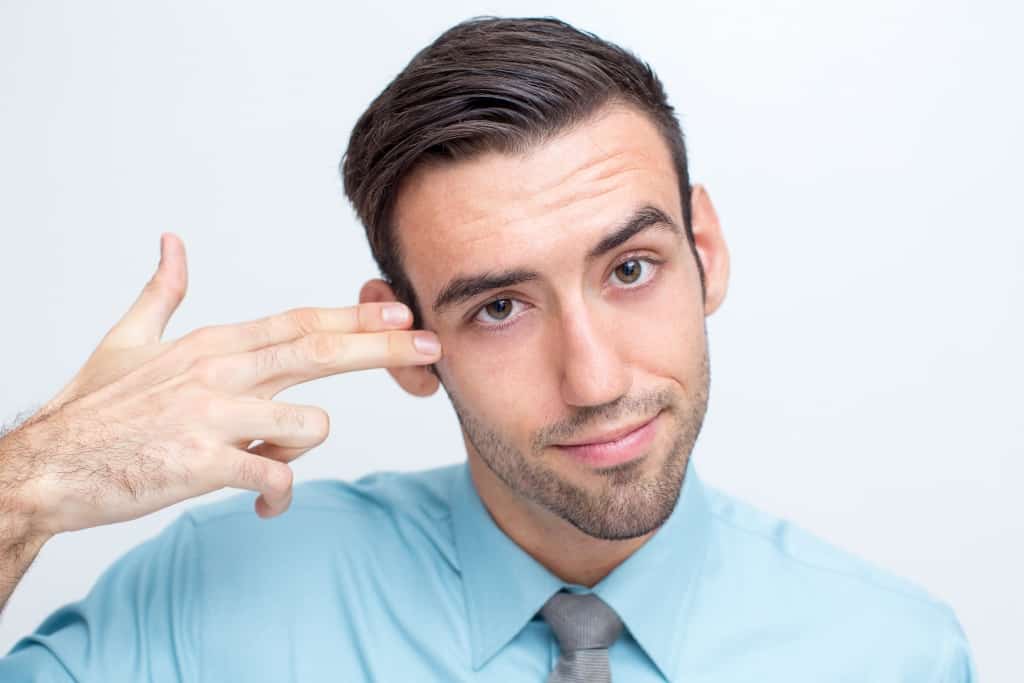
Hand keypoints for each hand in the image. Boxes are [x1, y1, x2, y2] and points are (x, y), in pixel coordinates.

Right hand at [7, 233, 441, 535]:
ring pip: (309, 425)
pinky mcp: (203, 464)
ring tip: (266, 460)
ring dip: (304, 447)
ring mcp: (213, 416)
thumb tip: (173, 243)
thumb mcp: (127, 339)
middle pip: (319, 351)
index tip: (402, 313)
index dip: (356, 317)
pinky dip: (278, 492)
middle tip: (431, 346)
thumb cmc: (93, 409)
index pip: (300, 322)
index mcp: (213, 343)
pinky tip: (261, 499)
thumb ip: (162, 292)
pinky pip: (272, 477)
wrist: (46, 467)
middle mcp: (220, 371)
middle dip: (383, 347)